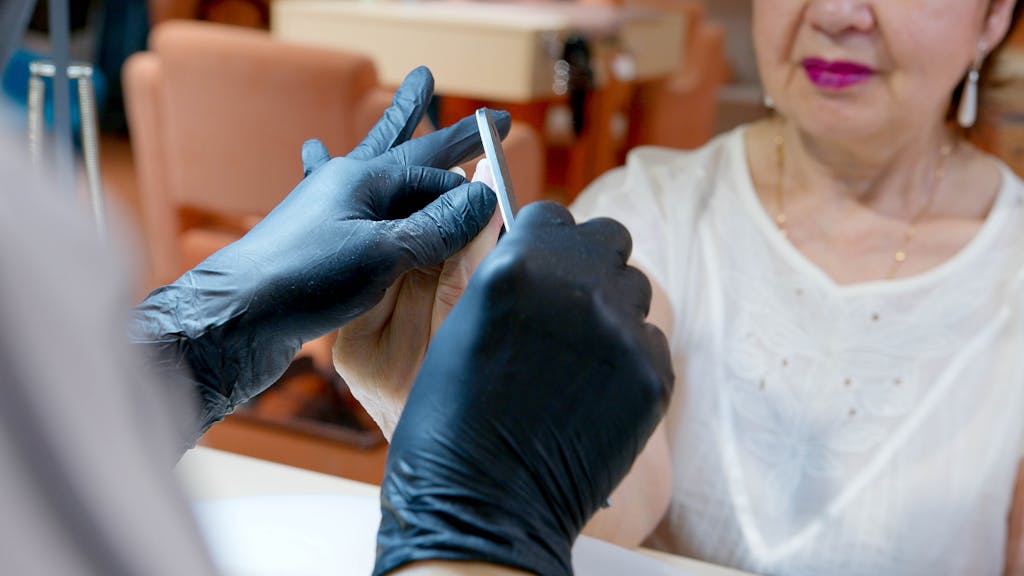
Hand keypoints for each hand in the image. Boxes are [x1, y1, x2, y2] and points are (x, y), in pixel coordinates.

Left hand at [130, 67, 504, 446]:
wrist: (233, 317)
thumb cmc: (302, 279)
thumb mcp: (381, 253)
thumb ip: (434, 228)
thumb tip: (484, 197)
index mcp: (363, 179)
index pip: (433, 174)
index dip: (467, 184)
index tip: (499, 192)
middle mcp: (344, 184)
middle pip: (400, 146)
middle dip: (427, 120)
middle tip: (436, 81)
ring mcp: (326, 209)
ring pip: (374, 165)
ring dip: (393, 133)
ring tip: (407, 101)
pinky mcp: (315, 239)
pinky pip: (344, 198)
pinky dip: (340, 170)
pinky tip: (316, 149)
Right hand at [374, 203, 674, 575]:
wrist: (484, 507)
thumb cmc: (450, 422)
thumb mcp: (459, 326)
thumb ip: (503, 274)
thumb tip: (530, 243)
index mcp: (517, 266)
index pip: (552, 214)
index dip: (544, 239)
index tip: (539, 261)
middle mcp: (577, 287)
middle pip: (608, 239)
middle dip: (589, 262)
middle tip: (566, 303)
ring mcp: (622, 332)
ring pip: (634, 290)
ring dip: (611, 309)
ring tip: (577, 356)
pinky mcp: (652, 377)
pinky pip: (651, 342)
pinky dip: (629, 359)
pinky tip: (593, 392)